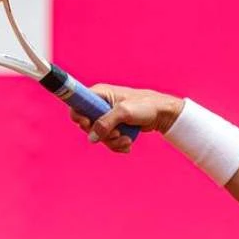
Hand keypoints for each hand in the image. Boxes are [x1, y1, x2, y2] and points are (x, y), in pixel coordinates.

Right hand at [69, 84, 183, 152]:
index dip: (78, 116)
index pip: (77, 104)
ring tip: (127, 139)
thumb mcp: (124, 112)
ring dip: (112, 142)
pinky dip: (118, 144)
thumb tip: (92, 137)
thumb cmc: (145, 106)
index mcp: (100, 94)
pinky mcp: (114, 127)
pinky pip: (108, 141)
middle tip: (116, 132)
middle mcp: (100, 105)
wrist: (162, 114)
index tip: (86, 124)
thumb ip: (106, 123)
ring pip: (98, 136)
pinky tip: (129, 142)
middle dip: (102, 134)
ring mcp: (107, 117)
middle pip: (87, 125)